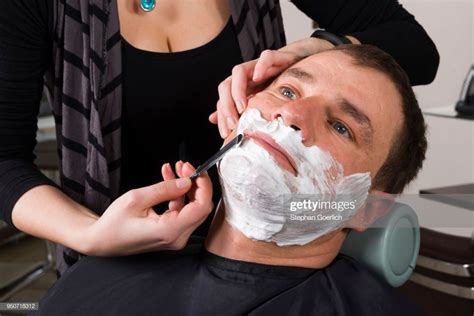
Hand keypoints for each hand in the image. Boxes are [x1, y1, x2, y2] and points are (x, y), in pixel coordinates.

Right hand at [85, 162, 212, 255]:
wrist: (101, 241)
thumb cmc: (113, 223)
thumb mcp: (136, 199)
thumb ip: (164, 189)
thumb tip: (186, 181)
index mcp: (169, 230)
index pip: (201, 207)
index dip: (202, 186)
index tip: (195, 170)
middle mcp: (176, 238)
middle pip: (200, 208)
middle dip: (195, 184)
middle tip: (183, 166)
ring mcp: (175, 238)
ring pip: (192, 208)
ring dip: (185, 187)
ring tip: (173, 168)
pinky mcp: (171, 234)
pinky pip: (182, 212)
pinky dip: (178, 195)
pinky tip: (168, 180)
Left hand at [209, 37, 336, 137]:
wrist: (299, 63)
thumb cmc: (280, 85)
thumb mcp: (262, 103)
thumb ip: (242, 113)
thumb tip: (216, 121)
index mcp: (241, 88)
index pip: (224, 100)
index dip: (222, 116)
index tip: (225, 133)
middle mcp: (246, 76)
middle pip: (226, 85)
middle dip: (226, 105)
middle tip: (233, 123)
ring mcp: (258, 66)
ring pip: (239, 71)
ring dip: (237, 89)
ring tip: (242, 107)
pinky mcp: (274, 57)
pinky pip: (265, 57)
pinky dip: (260, 66)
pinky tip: (259, 78)